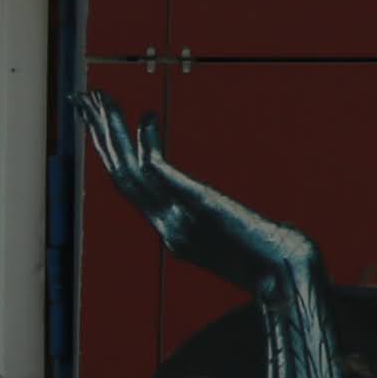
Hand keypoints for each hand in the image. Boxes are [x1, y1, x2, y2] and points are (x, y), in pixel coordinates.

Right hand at [80, 95, 320, 291]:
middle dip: (100, 136)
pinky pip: (161, 175)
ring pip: (129, 172)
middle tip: (82, 99)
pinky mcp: (199, 208)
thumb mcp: (243, 243)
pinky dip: (149, 145)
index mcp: (175, 234)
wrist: (293, 280)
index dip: (113, 155)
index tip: (103, 122)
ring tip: (98, 97)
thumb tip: (234, 218)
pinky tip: (149, 116)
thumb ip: (228, 231)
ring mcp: (180, 220)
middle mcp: (169, 227)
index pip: (133, 190)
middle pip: (120, 176)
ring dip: (110, 133)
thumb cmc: (281, 263)